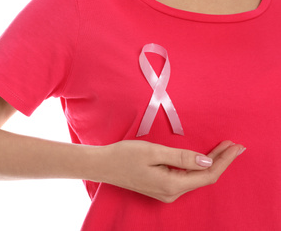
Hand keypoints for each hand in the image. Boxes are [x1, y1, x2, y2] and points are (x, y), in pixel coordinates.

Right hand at [99, 140, 244, 202]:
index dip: (224, 161)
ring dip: (210, 163)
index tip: (235, 146)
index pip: (207, 174)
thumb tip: (207, 161)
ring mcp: (166, 192)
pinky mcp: (161, 188)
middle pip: (204, 178)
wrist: (103, 165)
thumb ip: (181, 157)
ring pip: (196, 178)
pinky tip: (202, 158)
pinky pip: (186, 178)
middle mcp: (171, 193)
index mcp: (171, 184)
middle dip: (221, 161)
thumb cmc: (125, 155)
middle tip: (235, 145)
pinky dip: (197, 167)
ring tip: (223, 149)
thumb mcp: (154, 151)